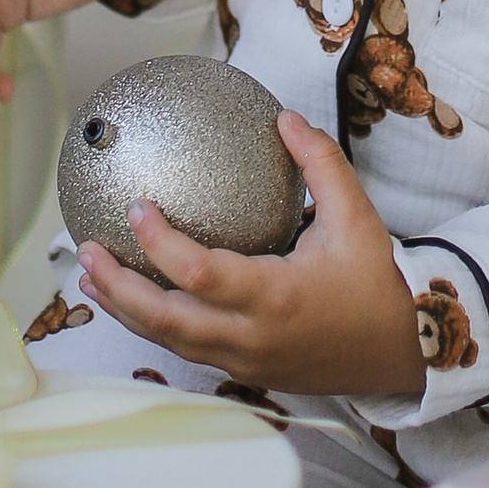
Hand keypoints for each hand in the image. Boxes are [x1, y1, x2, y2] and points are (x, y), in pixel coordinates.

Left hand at [77, 112, 424, 399]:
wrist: (401, 352)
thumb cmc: (377, 284)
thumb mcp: (357, 217)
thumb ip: (320, 164)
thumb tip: (285, 117)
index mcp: (276, 297)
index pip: (200, 275)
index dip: (160, 244)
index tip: (138, 208)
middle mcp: (252, 335)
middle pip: (165, 320)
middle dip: (119, 287)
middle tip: (87, 248)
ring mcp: (244, 360)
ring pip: (167, 341)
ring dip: (124, 308)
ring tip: (90, 273)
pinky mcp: (244, 370)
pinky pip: (186, 349)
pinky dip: (152, 324)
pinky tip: (132, 298)